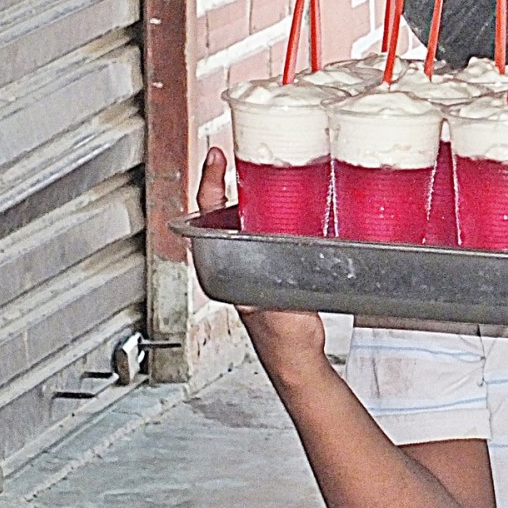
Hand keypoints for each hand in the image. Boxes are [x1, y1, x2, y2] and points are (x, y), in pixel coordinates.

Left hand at [197, 148, 330, 392]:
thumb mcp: (276, 319)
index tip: (217, 156)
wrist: (299, 359)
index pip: (209, 214)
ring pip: (247, 215)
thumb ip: (263, 306)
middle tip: (238, 149)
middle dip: (230, 176)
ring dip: (253, 189)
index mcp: (224, 268)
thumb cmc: (284, 343)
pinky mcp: (272, 263)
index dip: (211, 181)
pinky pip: (269, 225)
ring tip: (264, 164)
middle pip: (225, 207)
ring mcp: (252, 261)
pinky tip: (291, 198)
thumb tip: (253, 293)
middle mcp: (233, 261)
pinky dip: (274, 206)